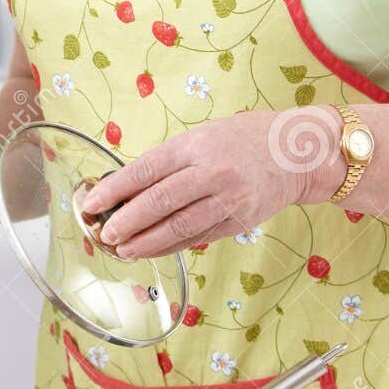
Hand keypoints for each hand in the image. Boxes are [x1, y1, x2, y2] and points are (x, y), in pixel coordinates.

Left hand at [80, 108, 342, 259]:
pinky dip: (171, 246)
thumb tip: (126, 188)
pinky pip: (198, 237)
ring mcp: (227, 199)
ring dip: (146, 242)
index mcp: (194, 146)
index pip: (146, 170)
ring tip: (122, 249)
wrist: (296, 153)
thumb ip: (168, 161)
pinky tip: (151, 250)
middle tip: (104, 233)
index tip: (91, 202)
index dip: (115, 189)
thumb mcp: (201, 137)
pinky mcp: (239, 221)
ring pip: (178, 226)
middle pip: (159, 201)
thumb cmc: (241, 140)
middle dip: (127, 221)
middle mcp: (210, 172)